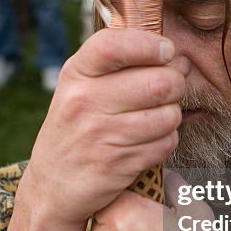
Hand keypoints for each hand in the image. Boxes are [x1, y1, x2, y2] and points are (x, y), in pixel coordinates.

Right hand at [15, 29, 184, 230]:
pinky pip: (166, 143)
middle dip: (175, 85)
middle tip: (166, 91)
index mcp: (76, 73)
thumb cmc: (77, 127)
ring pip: (168, 115)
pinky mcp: (117, 163)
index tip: (165, 51)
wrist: (52, 186)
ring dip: (171, 117)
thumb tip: (178, 59)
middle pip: (159, 82)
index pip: (115, 46)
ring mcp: (99, 134)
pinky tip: (146, 142)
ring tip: (154, 119)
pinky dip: (165, 142)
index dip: (150, 45)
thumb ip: (122, 65)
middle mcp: (84, 100)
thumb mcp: (82, 86)